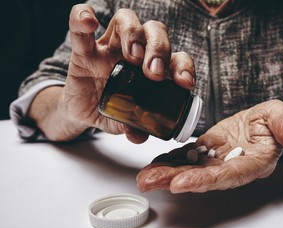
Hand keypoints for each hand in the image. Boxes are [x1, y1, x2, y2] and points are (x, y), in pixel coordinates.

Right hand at [30, 4, 194, 141]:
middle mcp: (134, 52)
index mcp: (152, 69)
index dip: (183, 66)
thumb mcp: (125, 122)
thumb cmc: (111, 110)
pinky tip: (89, 22)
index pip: (175, 58)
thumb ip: (134, 128)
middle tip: (154, 73)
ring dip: (134, 34)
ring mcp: (110, 47)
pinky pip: (81, 29)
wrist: (83, 111)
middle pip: (154, 31)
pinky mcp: (84, 51)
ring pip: (126, 21)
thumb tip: (140, 136)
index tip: (184, 83)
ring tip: (132, 56)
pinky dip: (83, 18)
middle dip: (159, 48)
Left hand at [137, 100, 282, 192]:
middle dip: (175, 181)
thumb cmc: (276, 121)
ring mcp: (218, 160)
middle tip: (149, 183)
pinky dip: (170, 161)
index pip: (229, 175)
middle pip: (203, 178)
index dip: (205, 181)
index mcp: (253, 162)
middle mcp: (232, 167)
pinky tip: (152, 165)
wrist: (266, 122)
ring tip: (144, 178)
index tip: (180, 184)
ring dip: (166, 174)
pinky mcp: (208, 151)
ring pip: (191, 170)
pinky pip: (187, 158)